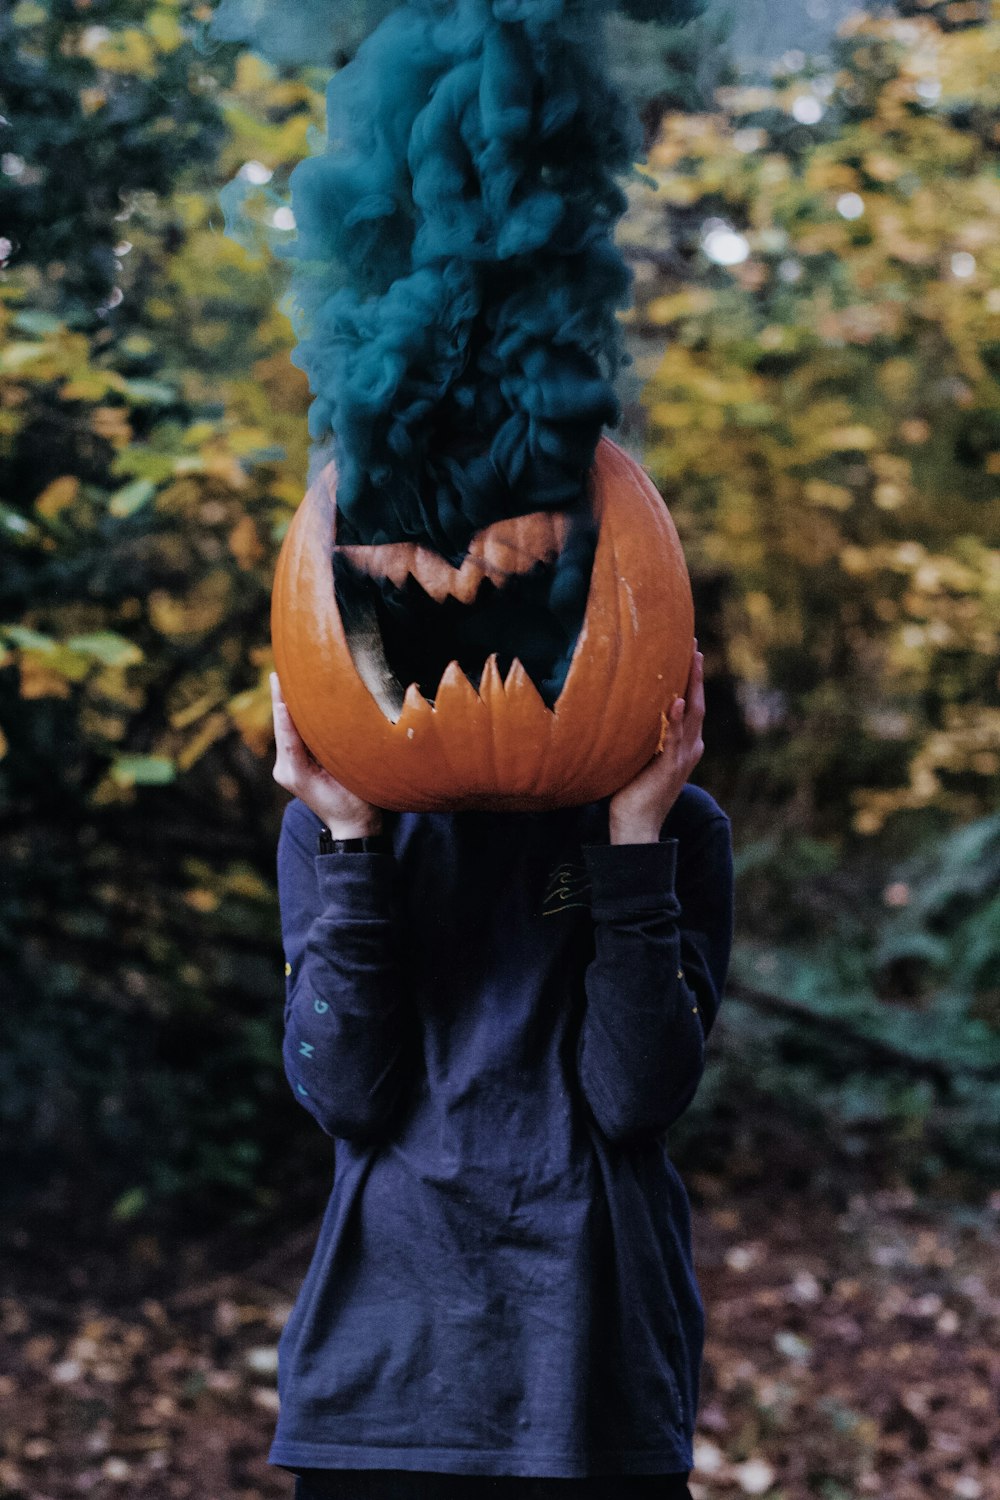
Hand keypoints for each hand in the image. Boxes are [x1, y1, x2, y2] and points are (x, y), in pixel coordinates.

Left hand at [270, 672, 382, 838]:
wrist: (353, 828)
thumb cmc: (354, 804)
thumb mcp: (346, 774)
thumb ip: (330, 748)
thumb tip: (320, 717)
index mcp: (293, 770)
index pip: (287, 730)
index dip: (284, 705)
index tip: (280, 681)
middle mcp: (284, 769)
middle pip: (282, 727)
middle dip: (282, 699)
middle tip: (279, 671)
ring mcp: (287, 769)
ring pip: (286, 730)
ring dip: (286, 706)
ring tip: (284, 678)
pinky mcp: (293, 768)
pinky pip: (292, 737)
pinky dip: (293, 718)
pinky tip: (296, 701)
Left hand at [608, 640, 704, 844]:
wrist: (637, 826)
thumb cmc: (632, 793)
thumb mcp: (640, 758)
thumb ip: (641, 737)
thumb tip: (622, 712)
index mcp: (685, 746)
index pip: (693, 706)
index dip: (692, 680)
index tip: (690, 653)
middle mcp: (689, 749)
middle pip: (698, 704)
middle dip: (696, 675)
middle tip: (694, 646)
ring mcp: (682, 758)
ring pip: (693, 715)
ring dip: (693, 686)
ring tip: (692, 660)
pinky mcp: (670, 768)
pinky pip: (676, 739)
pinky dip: (679, 720)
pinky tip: (680, 700)